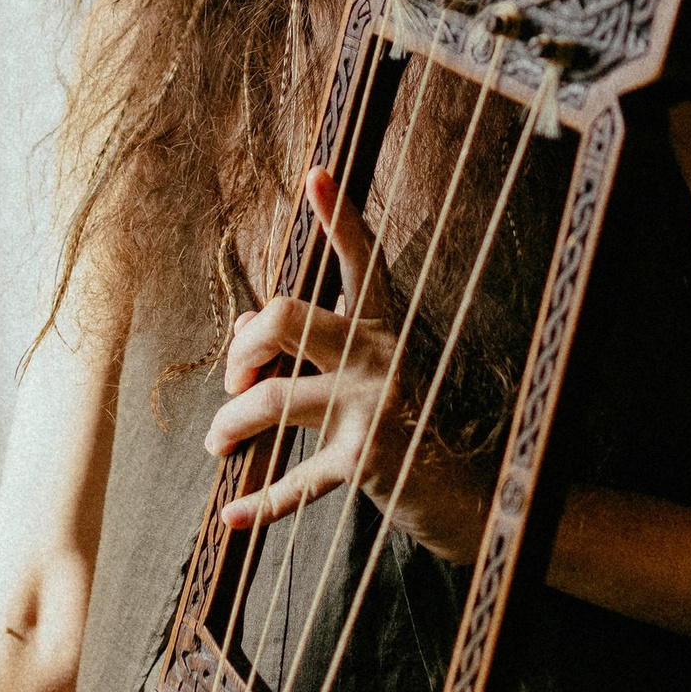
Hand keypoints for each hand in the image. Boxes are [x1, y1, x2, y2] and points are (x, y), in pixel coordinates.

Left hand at [203, 168, 491, 565]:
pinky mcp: (362, 460)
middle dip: (244, 345)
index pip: (360, 260)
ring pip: (272, 397)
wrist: (472, 492)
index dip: (339, 216)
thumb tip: (244, 328)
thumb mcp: (368, 371)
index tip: (317, 173)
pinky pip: (294, 481)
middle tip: (237, 376)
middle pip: (286, 317)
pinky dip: (259, 504)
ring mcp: (370, 405)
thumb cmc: (409, 423)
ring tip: (219, 442)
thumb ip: (310, 343)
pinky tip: (233, 518)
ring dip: (230, 423)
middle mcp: (377, 355)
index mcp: (382, 326)